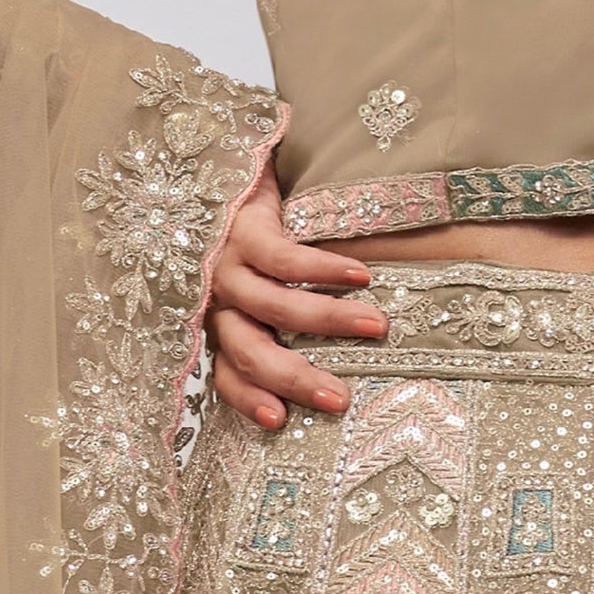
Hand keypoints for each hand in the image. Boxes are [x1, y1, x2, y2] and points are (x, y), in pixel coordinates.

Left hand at [204, 172, 387, 428]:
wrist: (234, 170)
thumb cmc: (256, 240)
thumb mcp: (257, 289)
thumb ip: (278, 326)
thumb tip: (337, 368)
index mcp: (220, 324)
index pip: (226, 373)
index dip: (247, 400)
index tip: (280, 422)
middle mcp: (216, 300)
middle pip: (249, 351)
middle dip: (295, 378)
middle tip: (340, 398)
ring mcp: (226, 264)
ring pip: (276, 306)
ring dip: (329, 320)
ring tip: (376, 326)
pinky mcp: (243, 229)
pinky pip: (286, 259)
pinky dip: (325, 270)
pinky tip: (360, 275)